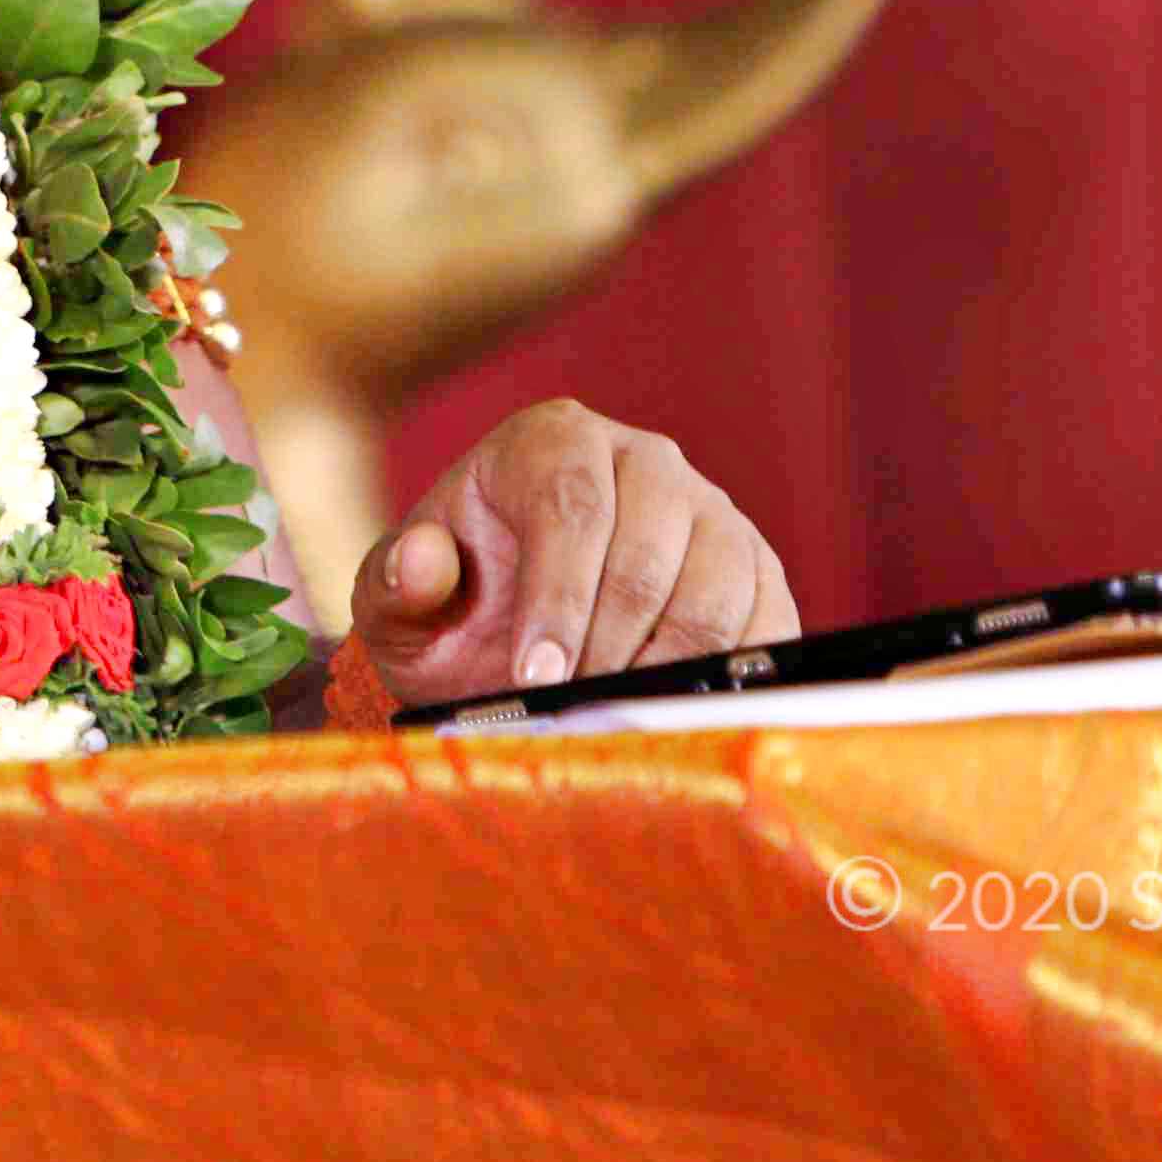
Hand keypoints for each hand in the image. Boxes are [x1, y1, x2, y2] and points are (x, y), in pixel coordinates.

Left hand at [350, 400, 796, 706]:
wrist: (514, 637)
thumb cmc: (455, 613)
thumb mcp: (397, 607)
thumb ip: (394, 584)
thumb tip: (424, 558)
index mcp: (553, 441)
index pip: (571, 505)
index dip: (559, 596)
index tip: (538, 677)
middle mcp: (643, 460)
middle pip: (647, 552)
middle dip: (607, 648)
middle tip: (575, 713)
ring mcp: (710, 512)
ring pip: (714, 590)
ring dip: (668, 670)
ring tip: (618, 720)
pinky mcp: (757, 570)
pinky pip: (767, 623)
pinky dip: (729, 678)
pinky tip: (679, 714)